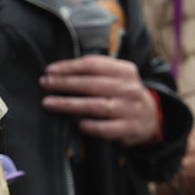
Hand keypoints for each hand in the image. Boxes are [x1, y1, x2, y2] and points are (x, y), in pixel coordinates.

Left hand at [39, 55, 158, 146]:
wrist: (149, 118)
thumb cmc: (122, 94)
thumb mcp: (117, 76)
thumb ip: (95, 71)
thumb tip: (59, 72)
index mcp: (125, 71)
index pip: (93, 65)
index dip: (69, 67)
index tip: (50, 70)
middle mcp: (129, 88)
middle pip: (91, 84)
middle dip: (64, 83)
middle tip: (45, 83)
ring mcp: (129, 109)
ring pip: (94, 106)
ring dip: (68, 104)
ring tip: (49, 103)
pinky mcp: (128, 129)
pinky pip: (101, 128)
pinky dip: (85, 125)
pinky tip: (73, 122)